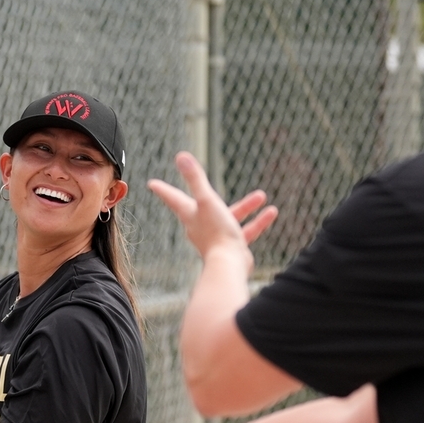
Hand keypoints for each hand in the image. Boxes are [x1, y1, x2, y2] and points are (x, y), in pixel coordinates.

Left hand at [148, 152, 277, 261]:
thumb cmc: (216, 233)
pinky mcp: (232, 248)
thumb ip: (196, 179)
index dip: (164, 189)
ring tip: (261, 195)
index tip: (152, 184)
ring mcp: (217, 238)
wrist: (229, 266)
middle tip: (203, 182)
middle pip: (202, 205)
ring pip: (231, 217)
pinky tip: (271, 213)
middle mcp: (201, 227)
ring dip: (246, 207)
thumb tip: (181, 156)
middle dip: (208, 193)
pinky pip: (246, 231)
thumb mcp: (207, 200)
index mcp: (191, 215)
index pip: (173, 198)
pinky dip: (257, 222)